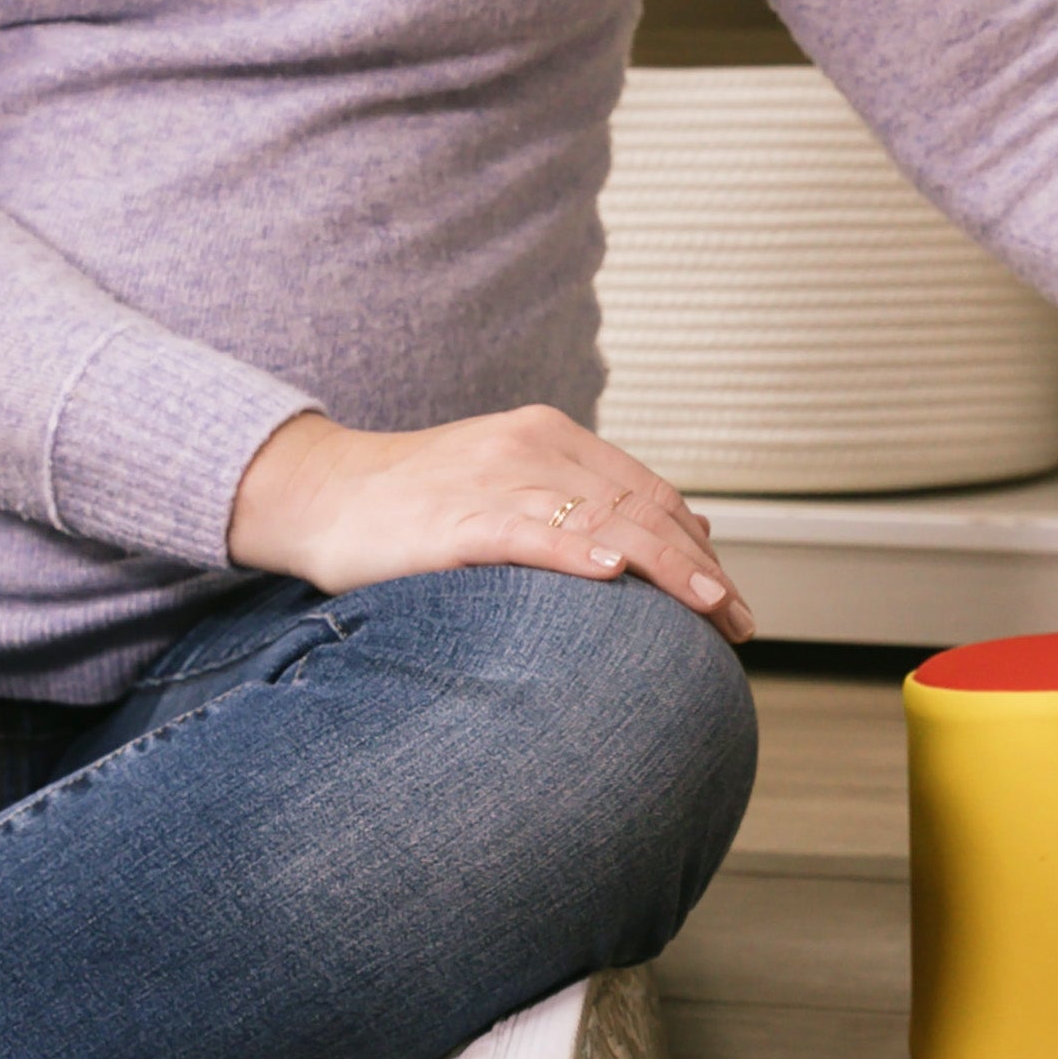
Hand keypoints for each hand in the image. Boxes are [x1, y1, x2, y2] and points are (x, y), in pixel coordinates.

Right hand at [227, 405, 754, 638]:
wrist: (318, 491)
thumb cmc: (413, 505)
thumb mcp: (506, 486)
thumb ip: (578, 504)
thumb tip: (662, 538)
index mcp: (552, 437)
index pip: (648, 493)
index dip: (699, 545)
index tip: (733, 598)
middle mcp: (534, 448)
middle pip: (641, 509)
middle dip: (699, 568)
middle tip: (739, 621)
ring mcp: (495, 479)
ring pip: (602, 519)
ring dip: (665, 566)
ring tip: (710, 604)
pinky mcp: (453, 519)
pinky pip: (525, 532)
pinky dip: (573, 551)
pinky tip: (612, 573)